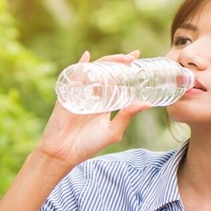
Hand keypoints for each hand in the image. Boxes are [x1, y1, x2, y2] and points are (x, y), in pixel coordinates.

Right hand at [34, 51, 148, 167]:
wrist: (63, 154)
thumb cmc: (87, 145)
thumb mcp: (112, 131)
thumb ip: (127, 116)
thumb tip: (147, 103)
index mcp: (103, 102)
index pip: (115, 80)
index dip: (125, 69)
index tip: (137, 59)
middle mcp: (92, 95)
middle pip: (106, 72)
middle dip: (119, 62)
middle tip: (133, 56)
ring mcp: (79, 93)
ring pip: (93, 72)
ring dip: (106, 62)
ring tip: (121, 58)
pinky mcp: (67, 96)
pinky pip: (74, 78)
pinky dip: (80, 66)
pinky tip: (87, 57)